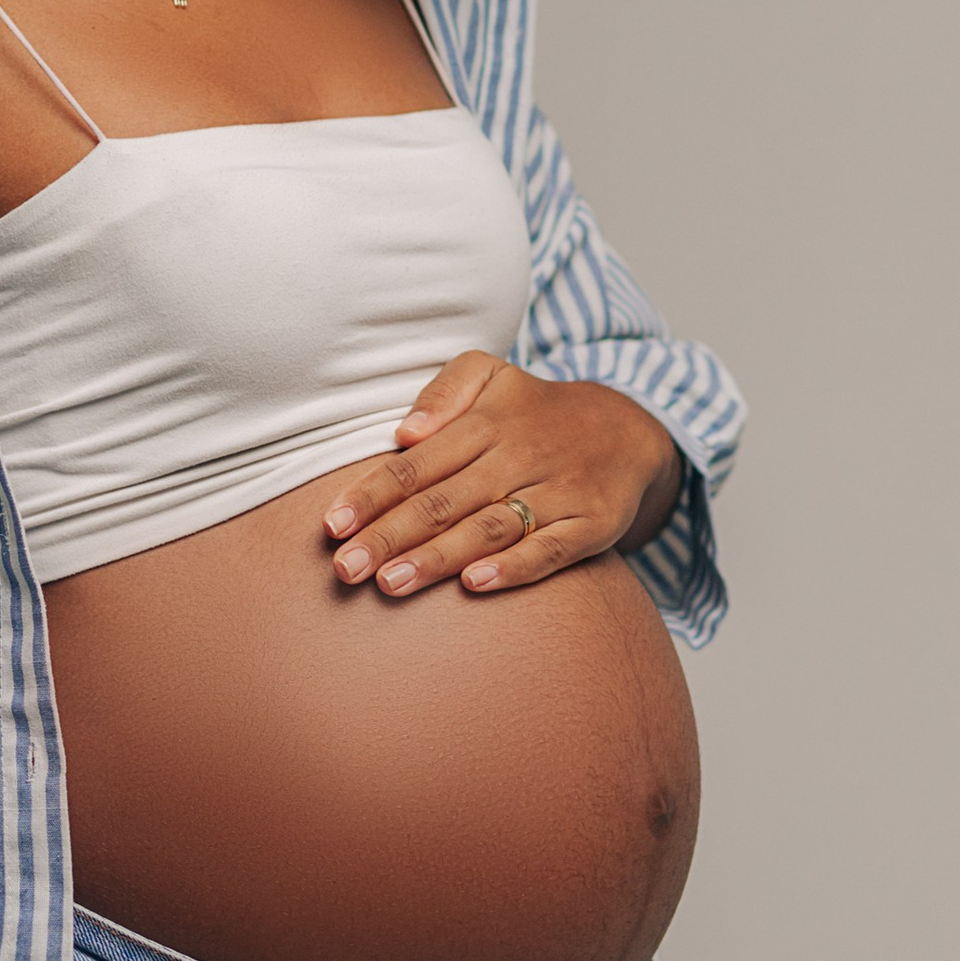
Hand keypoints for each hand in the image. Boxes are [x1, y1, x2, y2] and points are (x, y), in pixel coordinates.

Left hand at [321, 352, 683, 598]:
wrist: (627, 429)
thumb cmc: (535, 410)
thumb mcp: (492, 374)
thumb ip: (445, 392)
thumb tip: (405, 432)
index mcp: (486, 423)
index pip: (417, 464)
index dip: (372, 494)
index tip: (331, 526)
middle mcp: (518, 456)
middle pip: (444, 501)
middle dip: (390, 535)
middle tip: (345, 569)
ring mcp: (557, 492)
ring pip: (489, 528)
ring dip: (438, 558)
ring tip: (390, 584)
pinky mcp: (591, 524)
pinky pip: (550, 550)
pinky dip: (514, 568)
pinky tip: (474, 585)